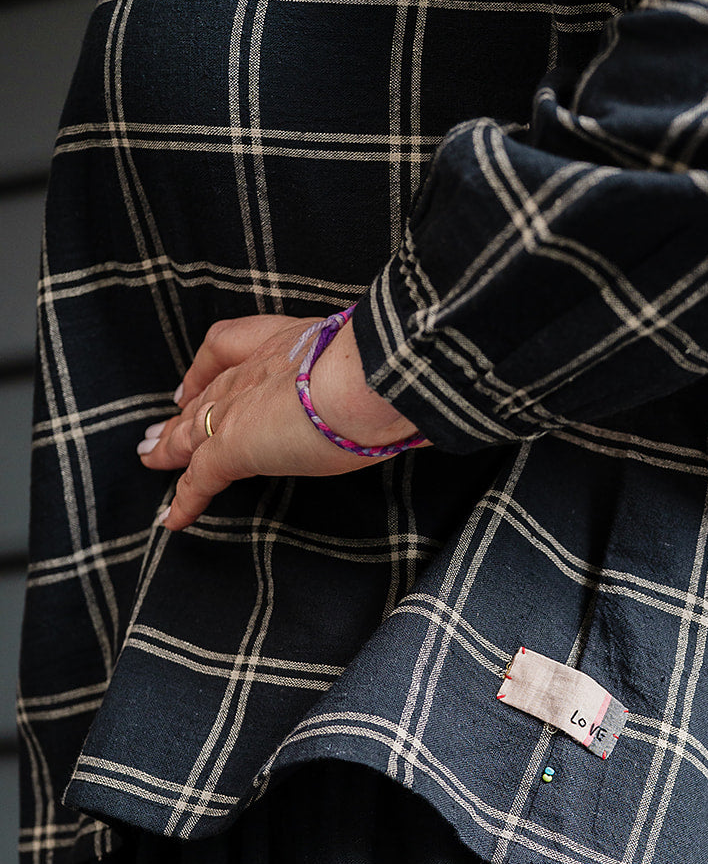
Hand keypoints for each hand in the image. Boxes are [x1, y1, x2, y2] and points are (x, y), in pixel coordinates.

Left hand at [137, 313, 425, 530]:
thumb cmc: (385, 370)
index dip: (207, 370)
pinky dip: (184, 500)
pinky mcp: (233, 447)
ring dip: (168, 447)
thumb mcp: (375, 364)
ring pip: (190, 431)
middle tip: (158, 428)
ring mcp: (239, 409)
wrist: (371, 379)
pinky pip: (198, 478)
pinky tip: (172, 519)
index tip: (194, 382)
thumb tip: (402, 395)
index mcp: (288, 344)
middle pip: (204, 394)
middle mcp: (255, 370)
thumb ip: (373, 377)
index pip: (229, 350)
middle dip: (181, 412)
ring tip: (150, 458)